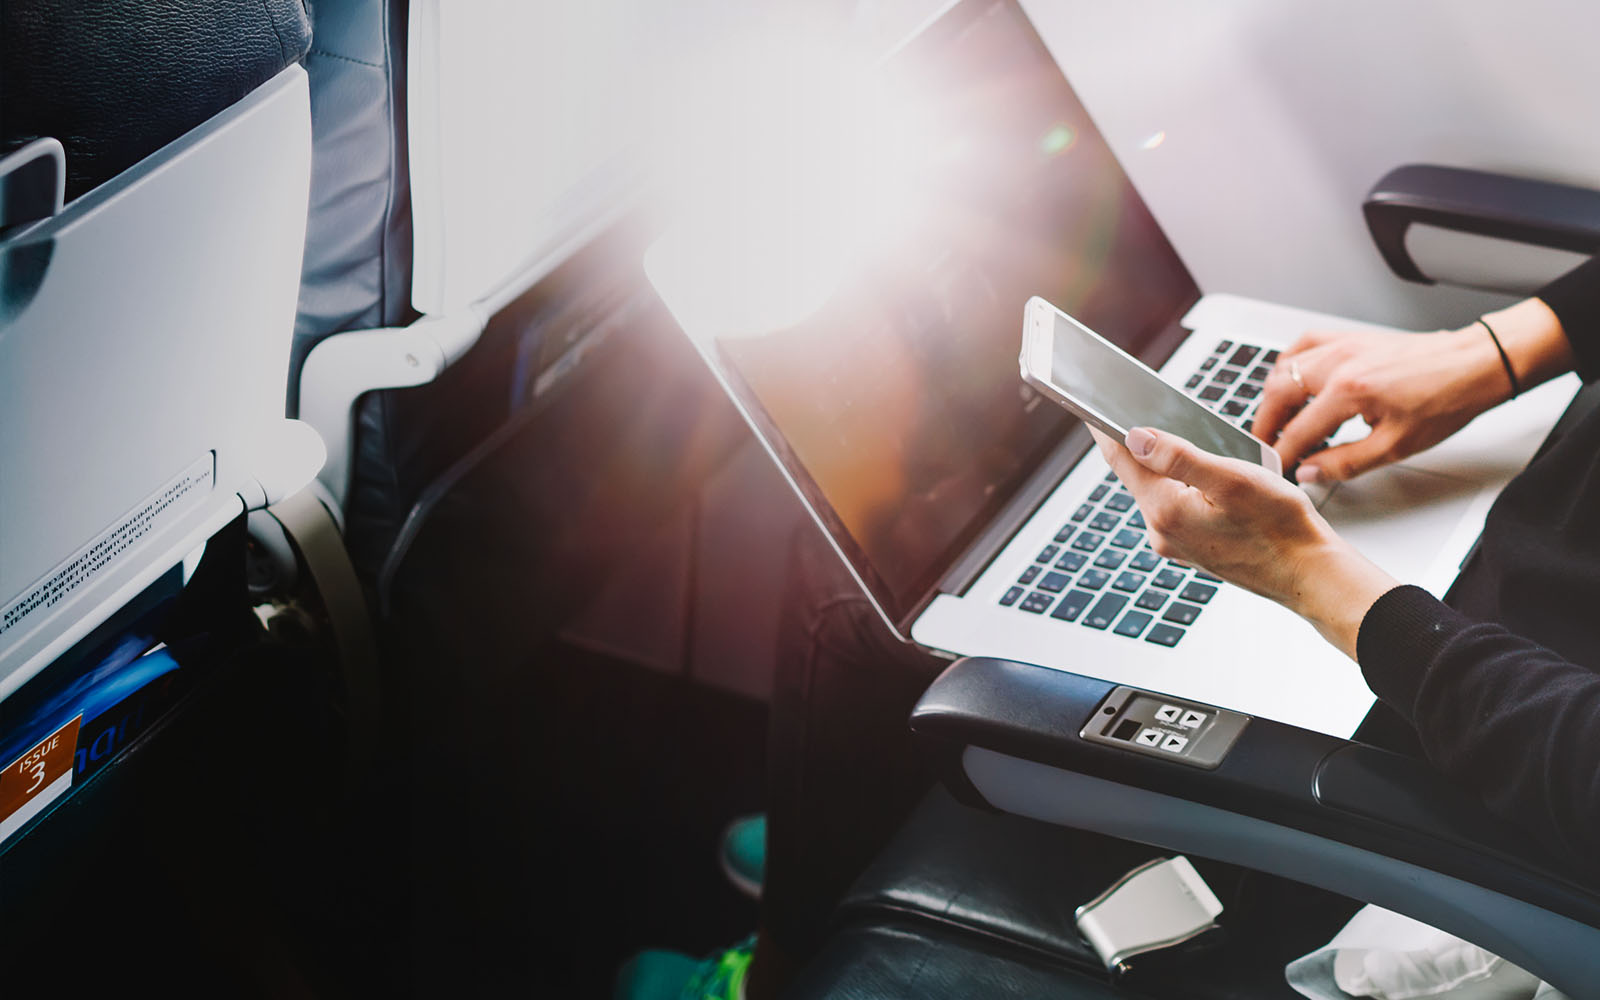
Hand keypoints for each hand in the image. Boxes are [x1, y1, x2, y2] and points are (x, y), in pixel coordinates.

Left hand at [1092, 426, 1396, 658]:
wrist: (1309, 575)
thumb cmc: (1281, 527)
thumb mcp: (1231, 479)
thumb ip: (1179, 457)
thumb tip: (1134, 436)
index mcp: (1164, 510)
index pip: (1120, 459)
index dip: (1104, 427)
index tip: (1089, 404)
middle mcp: (1161, 531)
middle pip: (1138, 474)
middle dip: (1143, 445)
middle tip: (1149, 411)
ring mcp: (1176, 543)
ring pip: (1160, 491)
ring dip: (1169, 468)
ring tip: (1192, 447)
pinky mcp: (1193, 548)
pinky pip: (1178, 508)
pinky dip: (1185, 488)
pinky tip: (1211, 481)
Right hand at [1253, 297, 1575, 481]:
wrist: (1474, 365)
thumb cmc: (1446, 401)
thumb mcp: (1396, 446)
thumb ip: (1345, 462)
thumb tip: (1309, 471)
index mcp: (1349, 391)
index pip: (1297, 431)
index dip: (1281, 455)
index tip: (1276, 469)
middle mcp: (1338, 363)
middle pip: (1277, 395)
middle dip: (1264, 425)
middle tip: (1265, 447)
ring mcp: (1342, 345)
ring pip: (1283, 368)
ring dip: (1273, 397)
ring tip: (1277, 420)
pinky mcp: (1349, 337)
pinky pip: (1303, 345)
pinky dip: (1288, 364)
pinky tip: (1290, 379)